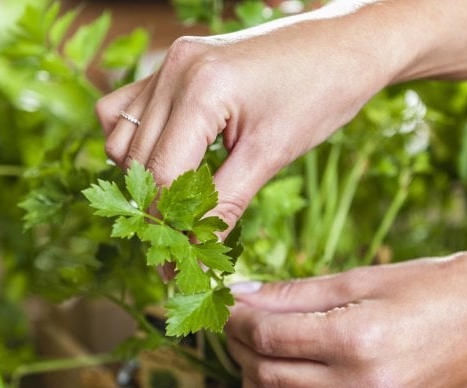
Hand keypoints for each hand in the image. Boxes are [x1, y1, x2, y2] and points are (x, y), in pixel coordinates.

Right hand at [96, 3, 397, 232]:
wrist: (344, 44)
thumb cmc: (320, 93)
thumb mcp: (272, 154)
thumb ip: (225, 204)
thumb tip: (197, 254)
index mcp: (201, 88)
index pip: (162, 172)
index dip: (167, 224)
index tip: (174, 265)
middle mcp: (174, 69)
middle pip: (138, 159)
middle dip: (156, 207)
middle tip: (180, 243)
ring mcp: (168, 63)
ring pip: (121, 136)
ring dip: (142, 175)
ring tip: (177, 202)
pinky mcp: (172, 64)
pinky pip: (125, 109)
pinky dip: (137, 142)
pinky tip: (168, 159)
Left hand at [226, 252, 466, 387]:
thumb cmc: (440, 288)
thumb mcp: (364, 277)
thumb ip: (297, 292)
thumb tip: (245, 294)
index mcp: (358, 339)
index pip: (269, 338)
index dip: (238, 320)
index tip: (230, 305)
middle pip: (268, 380)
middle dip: (240, 352)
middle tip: (239, 327)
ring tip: (258, 357)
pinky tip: (290, 382)